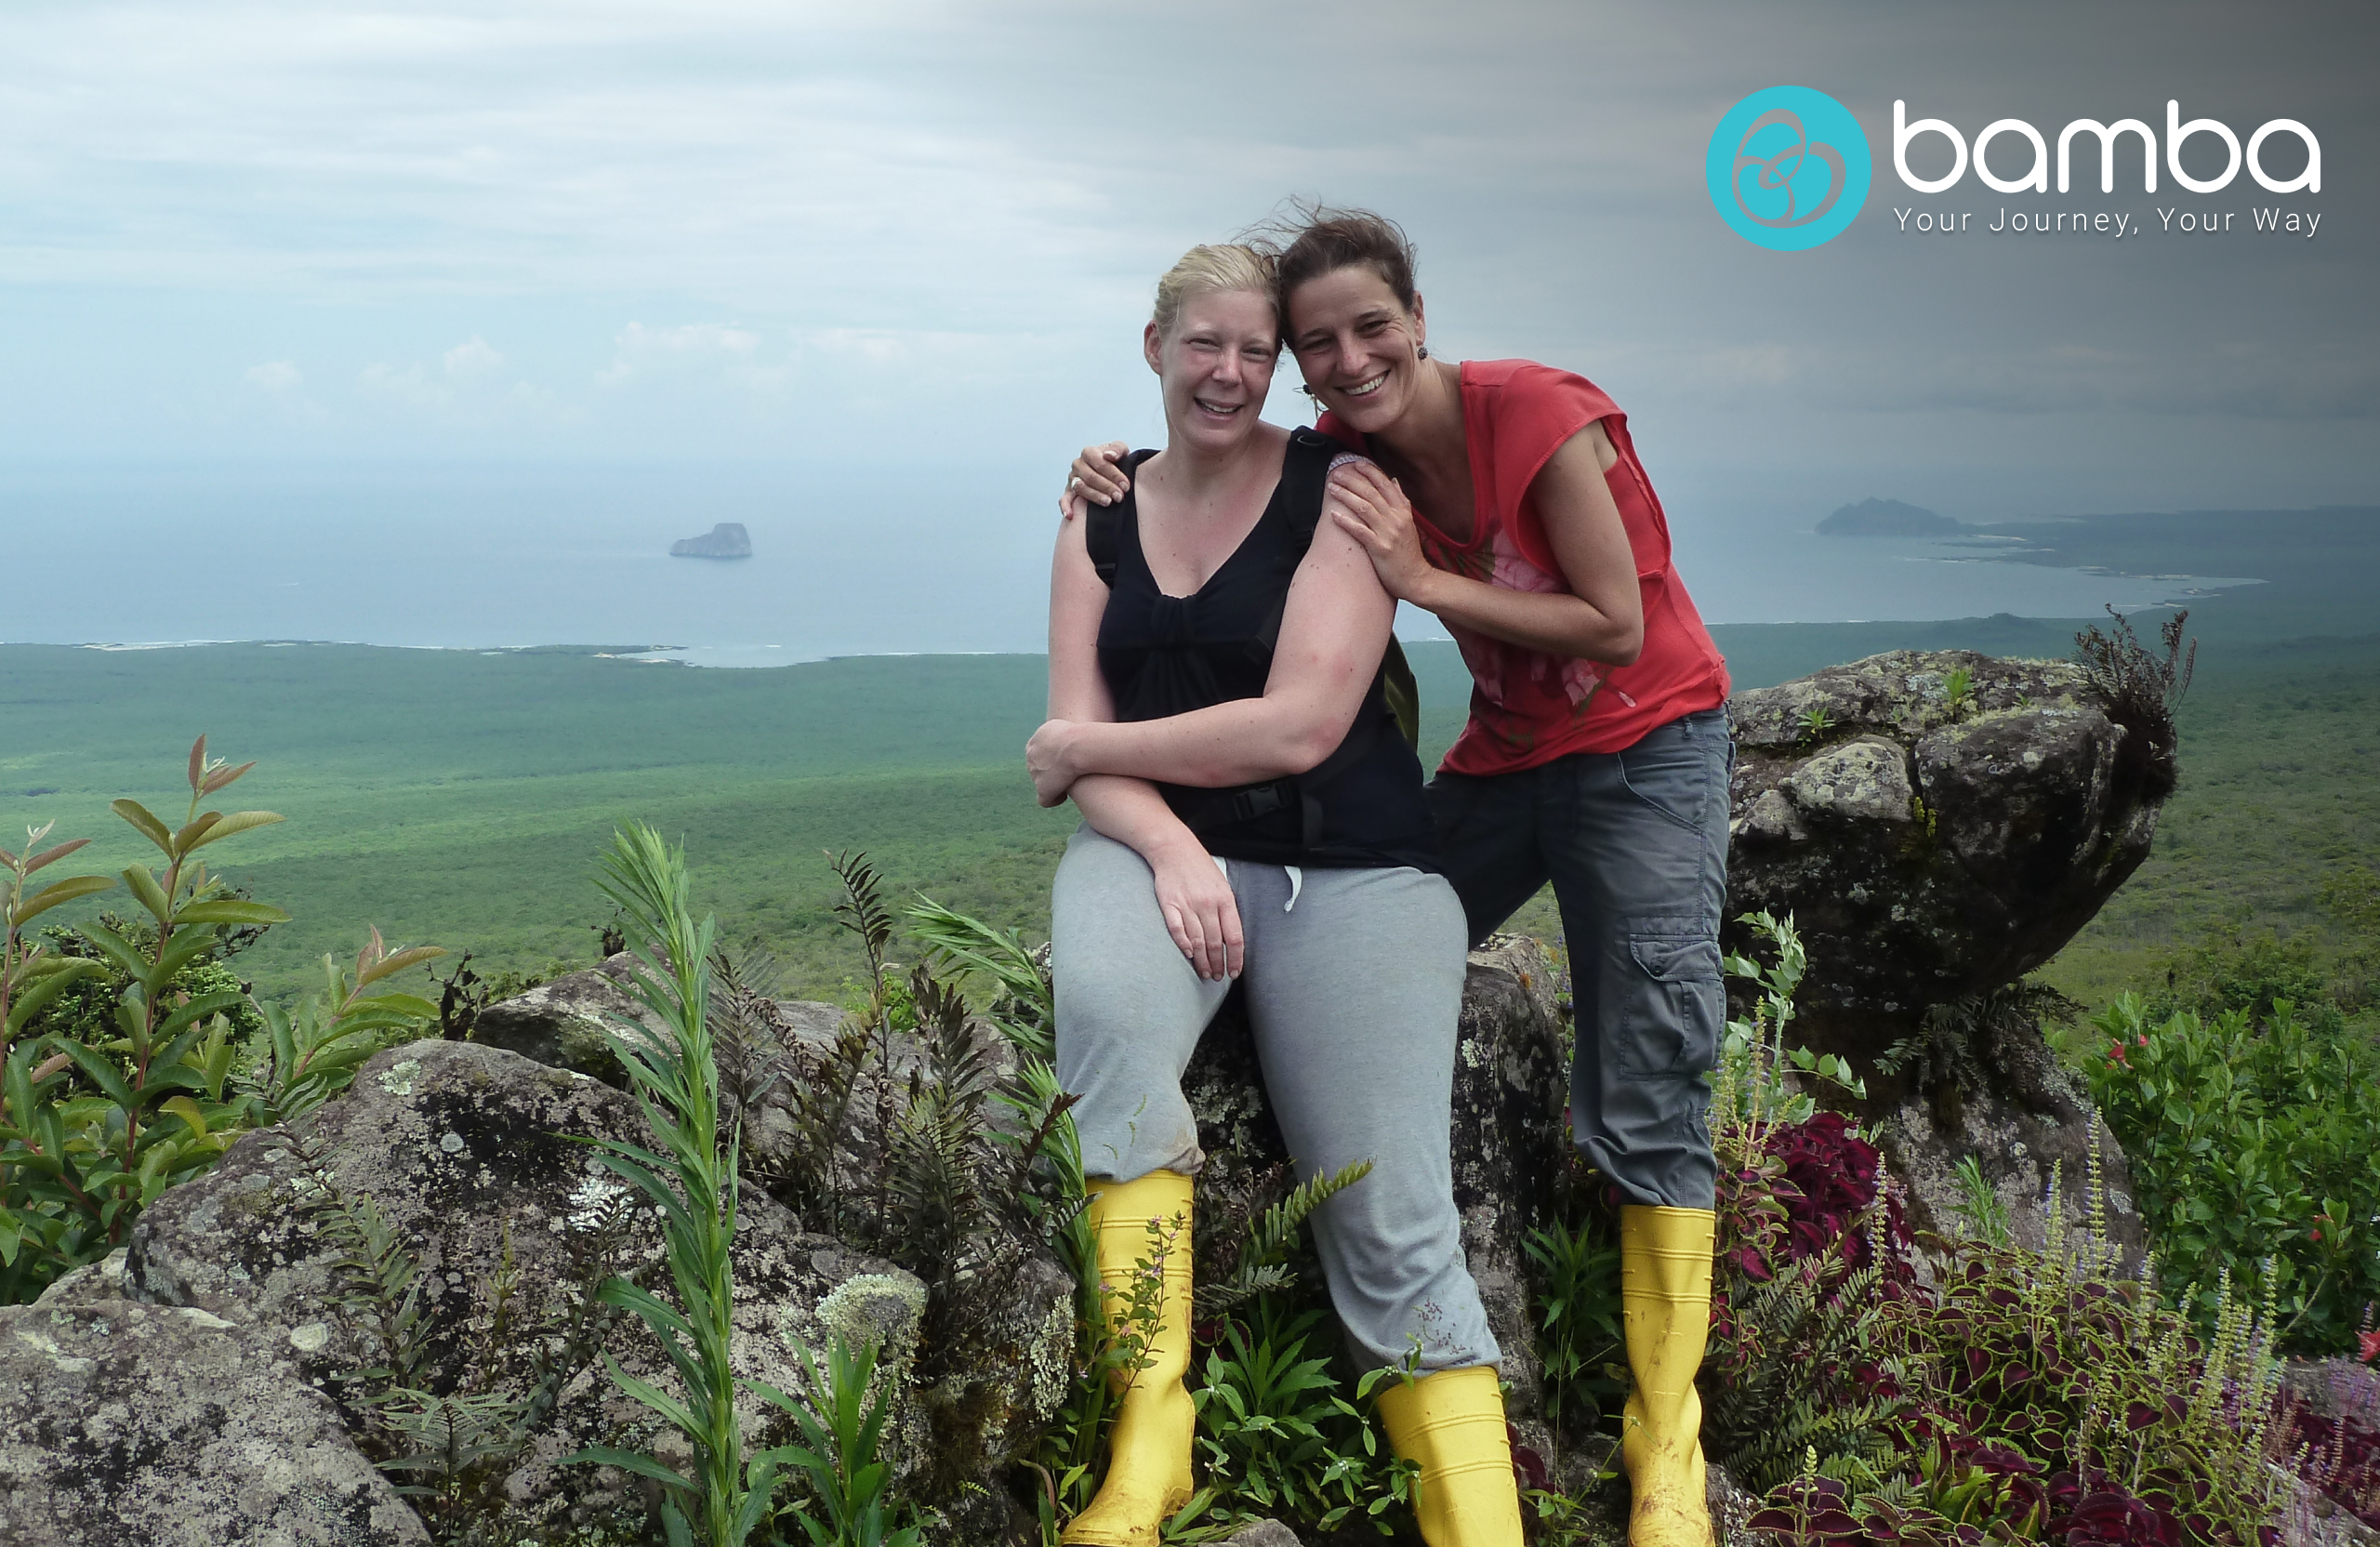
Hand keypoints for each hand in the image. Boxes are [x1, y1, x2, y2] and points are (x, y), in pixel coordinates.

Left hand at [1025, 718, 1081, 805]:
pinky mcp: (1043, 790)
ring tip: (1070, 786)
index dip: (1054, 757)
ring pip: (1041, 783)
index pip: (1040, 752)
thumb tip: (1072, 736)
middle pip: (1039, 767)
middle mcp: (1031, 757)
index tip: (1067, 760)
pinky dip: (1054, 799)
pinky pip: (1045, 800)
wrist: (1076, 747)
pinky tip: (1064, 797)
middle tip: (1069, 773)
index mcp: (1035, 741)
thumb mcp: (1069, 726)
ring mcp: (1035, 774)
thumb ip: (1066, 733)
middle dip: (1052, 771)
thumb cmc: (1079, 734)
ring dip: (1054, 785)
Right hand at [1059, 441, 1130, 521]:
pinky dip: (1065, 507)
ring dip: (1094, 496)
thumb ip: (1117, 449)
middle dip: (1107, 487)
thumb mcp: (1121, 451)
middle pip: (1090, 476)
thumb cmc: (1116, 461)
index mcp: (1089, 452)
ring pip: (1080, 487)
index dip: (1113, 474)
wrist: (1109, 472)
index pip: (1100, 463)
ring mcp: (1072, 479)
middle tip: (1120, 496)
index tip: (1126, 485)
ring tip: (1108, 502)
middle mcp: (1078, 465)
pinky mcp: (1069, 492)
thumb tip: (1109, 456)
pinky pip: (1064, 499)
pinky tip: (1070, 515)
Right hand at [1148, 844, 1243, 980]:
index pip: (1234, 937)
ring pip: (1197, 941)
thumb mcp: (1222, 885)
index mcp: (1225, 900)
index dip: (1235, 958)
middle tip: (1218, 977)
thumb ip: (1226, 910)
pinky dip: (1183, 945)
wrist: (1173, 848)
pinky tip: (1188, 955)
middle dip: (1218, 964)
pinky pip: (1177, 930)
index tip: (1234, 972)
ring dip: (1202, 961)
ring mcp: (1188, 904)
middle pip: (1215, 943)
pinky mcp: (1169, 904)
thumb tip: (1230, 939)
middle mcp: (1207, 904)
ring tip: (1205, 973)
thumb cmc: (1200, 868)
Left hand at [1327, 461, 1434, 601]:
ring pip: (1364, 507)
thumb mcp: (1410, 523)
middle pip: (1371, 492)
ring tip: (1332, 488)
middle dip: (1352, 480)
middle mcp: (1396, 519)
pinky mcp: (1380, 548)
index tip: (1356, 463)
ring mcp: (1388, 533)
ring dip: (1346, 495)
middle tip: (1336, 473)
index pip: (1385, 484)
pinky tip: (1333, 515)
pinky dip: (1346, 521)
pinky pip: (1360, 531)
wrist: (1417, 578)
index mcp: (1403, 511)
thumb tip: (1394, 481)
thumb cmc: (1410, 553)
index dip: (1370, 472)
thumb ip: (1402, 502)